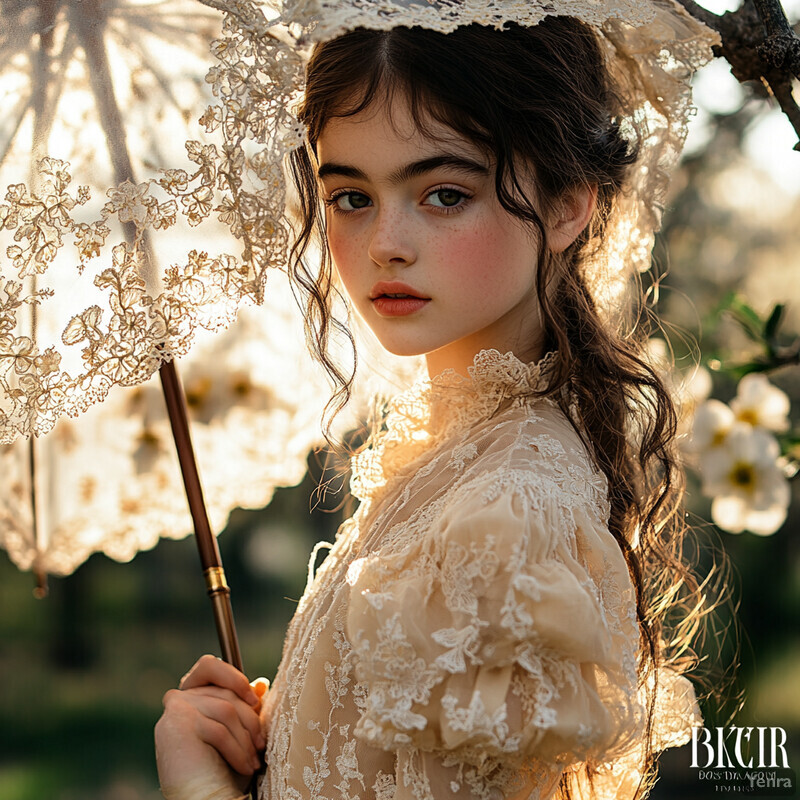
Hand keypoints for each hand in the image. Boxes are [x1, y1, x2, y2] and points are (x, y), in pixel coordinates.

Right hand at [155, 654, 268, 799]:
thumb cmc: (220, 771)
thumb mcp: (237, 733)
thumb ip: (244, 707)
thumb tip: (261, 683)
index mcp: (188, 696)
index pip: (209, 665)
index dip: (234, 677)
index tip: (255, 701)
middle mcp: (177, 699)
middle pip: (224, 690)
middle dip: (249, 719)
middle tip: (261, 744)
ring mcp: (175, 710)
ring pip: (226, 709)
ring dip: (247, 739)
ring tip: (254, 762)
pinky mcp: (176, 723)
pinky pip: (219, 729)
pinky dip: (238, 751)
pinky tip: (245, 768)